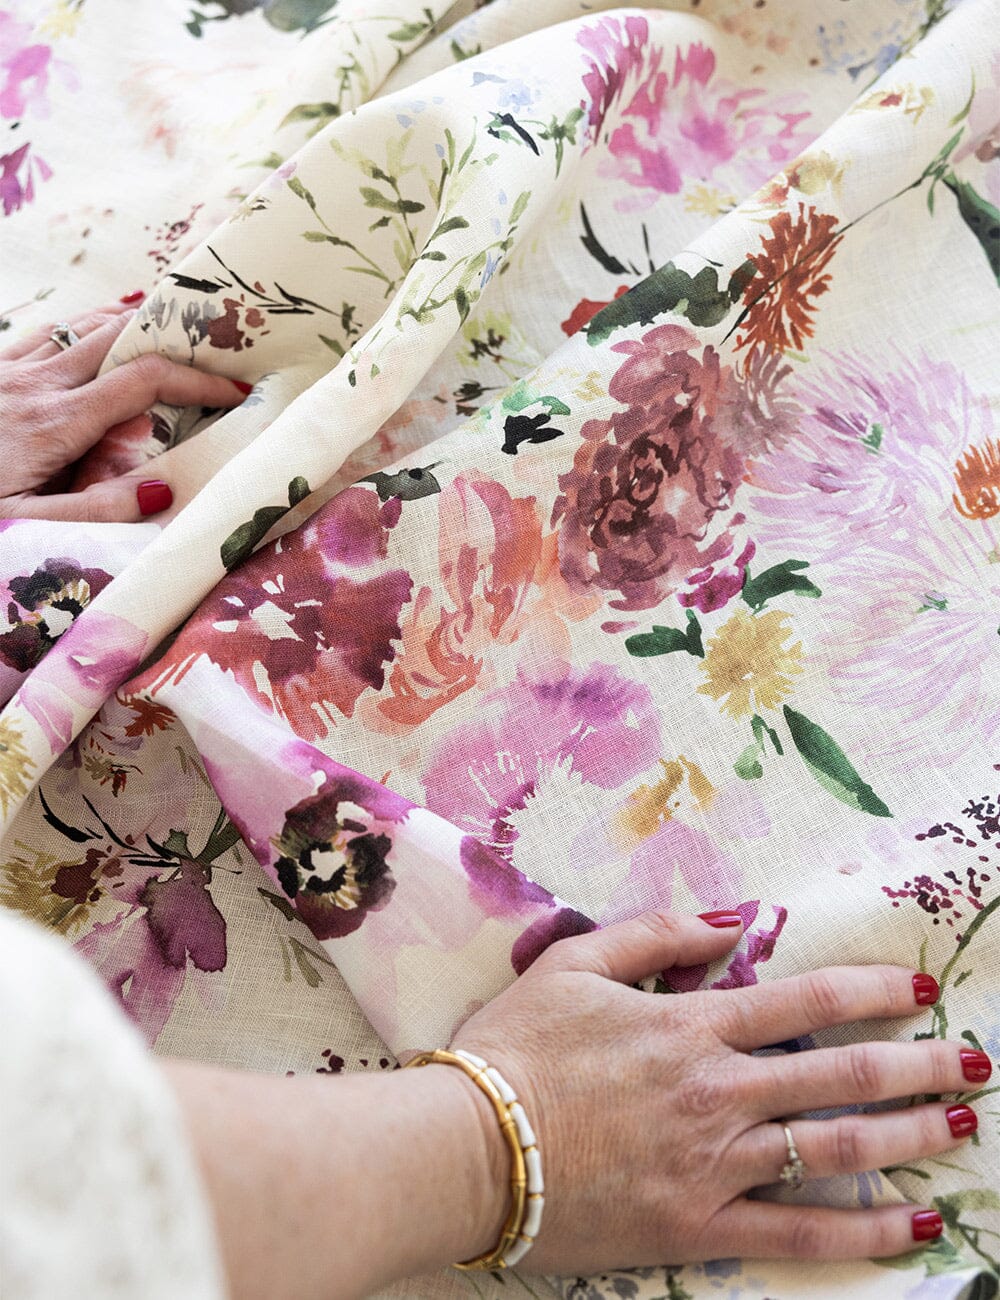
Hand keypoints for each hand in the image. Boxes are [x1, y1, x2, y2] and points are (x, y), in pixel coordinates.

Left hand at [0, 300, 249, 520]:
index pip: (144, 380)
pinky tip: (93, 337)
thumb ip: (98, 508)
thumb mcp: (32, 525)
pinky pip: (42, 333)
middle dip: (172, 340)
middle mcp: (35, 384)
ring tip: (164, 335)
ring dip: (127, 326)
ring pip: (80, 327)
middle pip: (118, 337)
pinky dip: (79, 328)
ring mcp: (8, 371)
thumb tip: (164, 487)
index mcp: (55, 422)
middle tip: (211, 351)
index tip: (233, 392)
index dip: (197, 380)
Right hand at [451, 909, 986, 1272]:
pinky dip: (862, 1232)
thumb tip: (729, 918)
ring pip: (833, 1149)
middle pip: (839, 1075)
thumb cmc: (517, 1050)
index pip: (805, 1002)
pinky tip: (914, 1227)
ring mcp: (715, 1162)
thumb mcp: (574, 965)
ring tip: (957, 1127)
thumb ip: (655, 935)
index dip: (872, 993)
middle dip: (915, 1065)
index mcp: (690, 1026)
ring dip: (906, 1136)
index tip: (919, 991)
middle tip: (971, 1063)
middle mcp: (718, 1090)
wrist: (470, 1146)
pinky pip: (798, 1232)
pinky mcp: (700, 1225)